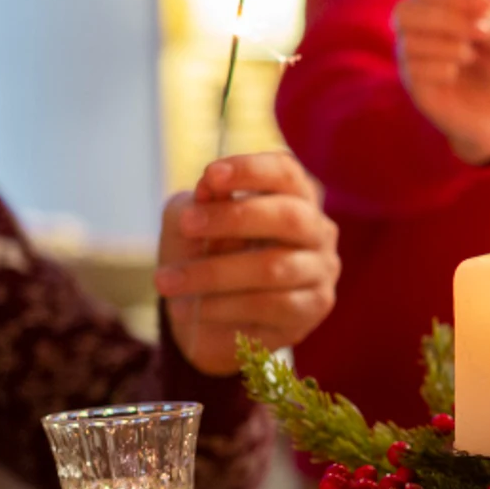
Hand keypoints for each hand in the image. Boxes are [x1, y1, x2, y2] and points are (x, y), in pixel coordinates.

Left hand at [155, 153, 340, 374]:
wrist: (207, 318)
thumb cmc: (205, 256)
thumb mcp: (191, 221)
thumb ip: (201, 204)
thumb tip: (208, 188)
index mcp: (294, 196)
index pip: (285, 173)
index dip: (252, 170)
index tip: (211, 175)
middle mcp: (317, 230)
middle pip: (289, 216)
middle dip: (234, 218)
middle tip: (186, 225)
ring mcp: (321, 271)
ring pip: (274, 268)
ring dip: (214, 273)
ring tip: (168, 281)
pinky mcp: (312, 308)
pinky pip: (269, 306)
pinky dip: (223, 307)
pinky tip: (191, 309)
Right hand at [393, 0, 489, 164]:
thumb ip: (488, 14)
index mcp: (437, 11)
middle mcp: (418, 32)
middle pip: (405, 10)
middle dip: (446, 17)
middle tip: (482, 32)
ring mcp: (413, 60)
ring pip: (409, 41)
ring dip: (448, 44)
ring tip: (472, 56)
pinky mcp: (415, 87)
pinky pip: (414, 69)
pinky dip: (442, 68)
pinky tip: (456, 75)